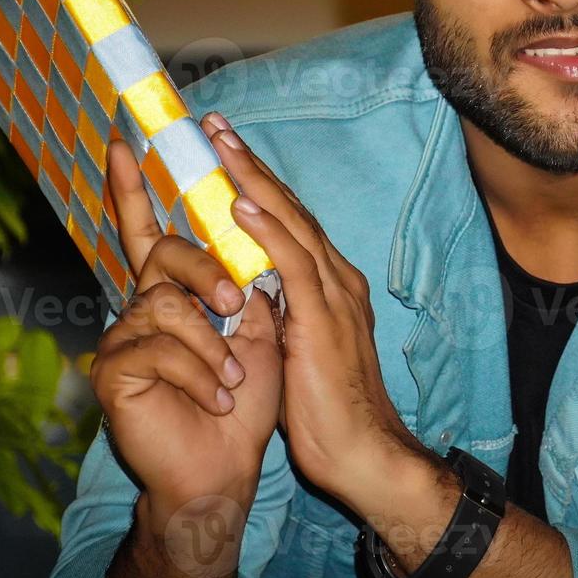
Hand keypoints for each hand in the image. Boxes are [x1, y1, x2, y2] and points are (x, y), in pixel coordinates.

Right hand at [90, 138, 282, 546]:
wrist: (228, 467)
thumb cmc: (247, 399)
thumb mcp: (264, 327)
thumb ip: (253, 276)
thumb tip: (253, 219)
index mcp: (178, 290)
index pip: (155, 228)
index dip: (135, 186)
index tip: (123, 140)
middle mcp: (143, 305)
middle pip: (162, 252)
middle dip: (206, 272)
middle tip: (237, 305)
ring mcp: (122, 338)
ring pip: (164, 304)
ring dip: (213, 346)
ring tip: (234, 381)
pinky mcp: (113, 373)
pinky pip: (155, 350)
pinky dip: (199, 376)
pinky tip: (215, 400)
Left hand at [198, 111, 432, 511]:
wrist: (362, 450)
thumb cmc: (326, 410)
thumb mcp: (296, 349)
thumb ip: (280, 313)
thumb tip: (250, 292)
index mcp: (330, 284)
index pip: (290, 222)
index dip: (258, 184)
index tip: (226, 151)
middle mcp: (336, 278)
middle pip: (290, 208)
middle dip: (251, 165)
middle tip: (216, 126)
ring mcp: (333, 294)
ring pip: (290, 223)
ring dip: (253, 181)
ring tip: (221, 145)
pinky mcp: (322, 318)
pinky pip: (291, 263)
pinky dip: (267, 229)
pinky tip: (241, 205)